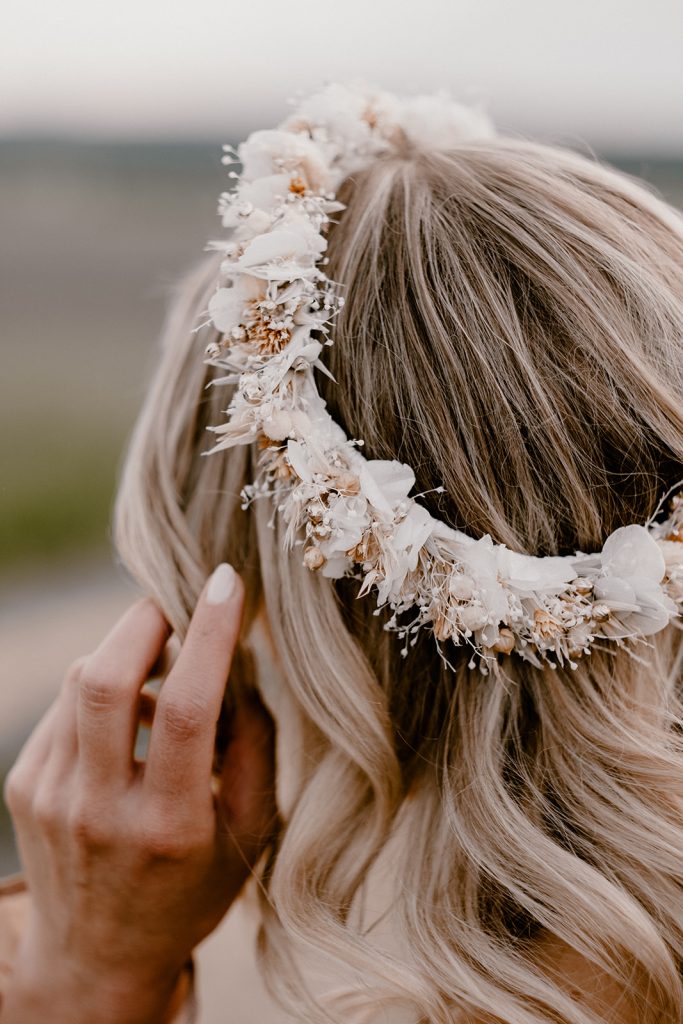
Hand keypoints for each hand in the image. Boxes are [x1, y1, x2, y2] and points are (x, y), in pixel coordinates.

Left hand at [2, 563, 275, 1023]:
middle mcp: (99, 810)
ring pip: (80, 681)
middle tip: (179, 601)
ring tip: (162, 663)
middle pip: (105, 678)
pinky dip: (101, 687)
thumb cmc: (192, 889)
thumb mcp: (251, 833)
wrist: (96, 955)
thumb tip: (243, 661)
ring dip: (125, 650)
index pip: (187, 711)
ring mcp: (51, 797)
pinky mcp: (25, 786)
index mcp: (169, 825)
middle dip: (146, 618)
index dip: (209, 635)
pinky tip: (128, 713)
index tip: (229, 584)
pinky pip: (64, 706)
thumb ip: (258, 746)